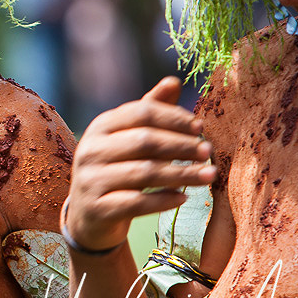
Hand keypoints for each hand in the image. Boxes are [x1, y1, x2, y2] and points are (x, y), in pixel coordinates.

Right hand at [64, 77, 215, 253]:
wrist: (88, 216)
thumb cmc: (115, 170)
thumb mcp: (127, 139)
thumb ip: (149, 112)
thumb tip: (173, 81)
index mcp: (100, 127)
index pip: (141, 113)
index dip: (173, 118)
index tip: (200, 127)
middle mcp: (90, 150)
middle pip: (144, 141)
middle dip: (181, 145)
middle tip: (209, 151)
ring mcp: (90, 180)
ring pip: (144, 172)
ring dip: (182, 174)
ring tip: (210, 175)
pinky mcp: (96, 208)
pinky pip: (137, 203)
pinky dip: (164, 200)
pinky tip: (183, 198)